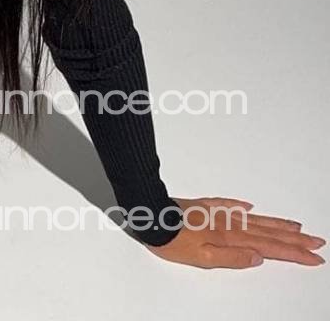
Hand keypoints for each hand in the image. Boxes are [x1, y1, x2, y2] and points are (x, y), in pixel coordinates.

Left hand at [145, 196, 325, 268]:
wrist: (150, 215)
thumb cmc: (173, 242)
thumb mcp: (203, 259)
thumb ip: (233, 258)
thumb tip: (259, 257)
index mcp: (230, 238)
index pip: (269, 247)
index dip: (293, 253)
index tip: (314, 256)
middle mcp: (228, 223)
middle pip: (267, 232)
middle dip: (294, 238)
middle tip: (317, 241)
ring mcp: (216, 213)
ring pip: (253, 219)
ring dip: (276, 223)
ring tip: (295, 226)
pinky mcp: (203, 206)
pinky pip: (228, 205)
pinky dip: (242, 207)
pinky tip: (250, 207)